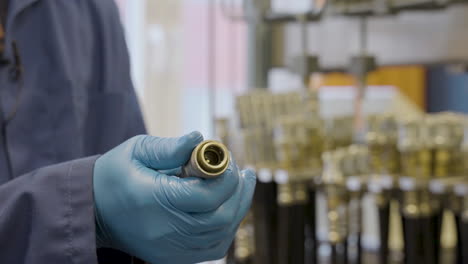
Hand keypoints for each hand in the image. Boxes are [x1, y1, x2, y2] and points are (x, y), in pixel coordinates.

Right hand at [93, 132, 255, 263]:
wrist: (92, 210)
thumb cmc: (114, 175)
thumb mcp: (137, 151)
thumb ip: (170, 147)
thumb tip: (200, 139)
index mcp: (154, 200)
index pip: (206, 196)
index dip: (226, 178)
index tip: (228, 160)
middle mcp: (164, 230)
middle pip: (219, 219)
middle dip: (238, 193)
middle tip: (243, 173)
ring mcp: (168, 249)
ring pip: (220, 235)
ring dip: (236, 210)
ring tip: (241, 187)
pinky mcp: (171, 257)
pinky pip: (211, 249)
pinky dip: (226, 230)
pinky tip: (228, 210)